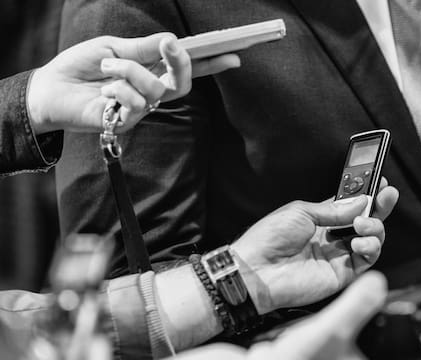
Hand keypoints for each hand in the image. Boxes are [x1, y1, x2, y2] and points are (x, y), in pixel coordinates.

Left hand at [27, 33, 239, 133]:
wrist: (51, 87)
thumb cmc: (82, 66)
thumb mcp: (114, 48)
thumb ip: (143, 49)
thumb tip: (172, 40)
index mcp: (150, 70)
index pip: (186, 69)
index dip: (210, 64)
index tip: (233, 56)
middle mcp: (151, 91)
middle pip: (183, 84)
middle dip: (181, 63)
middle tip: (168, 45)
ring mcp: (141, 109)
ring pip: (157, 90)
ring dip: (129, 71)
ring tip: (106, 68)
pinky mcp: (127, 122)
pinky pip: (137, 103)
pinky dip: (118, 89)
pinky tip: (103, 91)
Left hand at [231, 179, 398, 313]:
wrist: (257, 270)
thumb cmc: (269, 238)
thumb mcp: (302, 211)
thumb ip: (335, 209)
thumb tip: (362, 201)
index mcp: (321, 219)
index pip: (351, 205)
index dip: (367, 194)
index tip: (381, 182)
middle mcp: (332, 237)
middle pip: (366, 220)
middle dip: (380, 207)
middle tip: (388, 195)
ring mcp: (338, 256)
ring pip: (371, 240)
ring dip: (374, 228)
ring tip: (362, 224)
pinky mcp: (342, 274)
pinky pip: (366, 260)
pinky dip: (370, 248)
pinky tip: (360, 242)